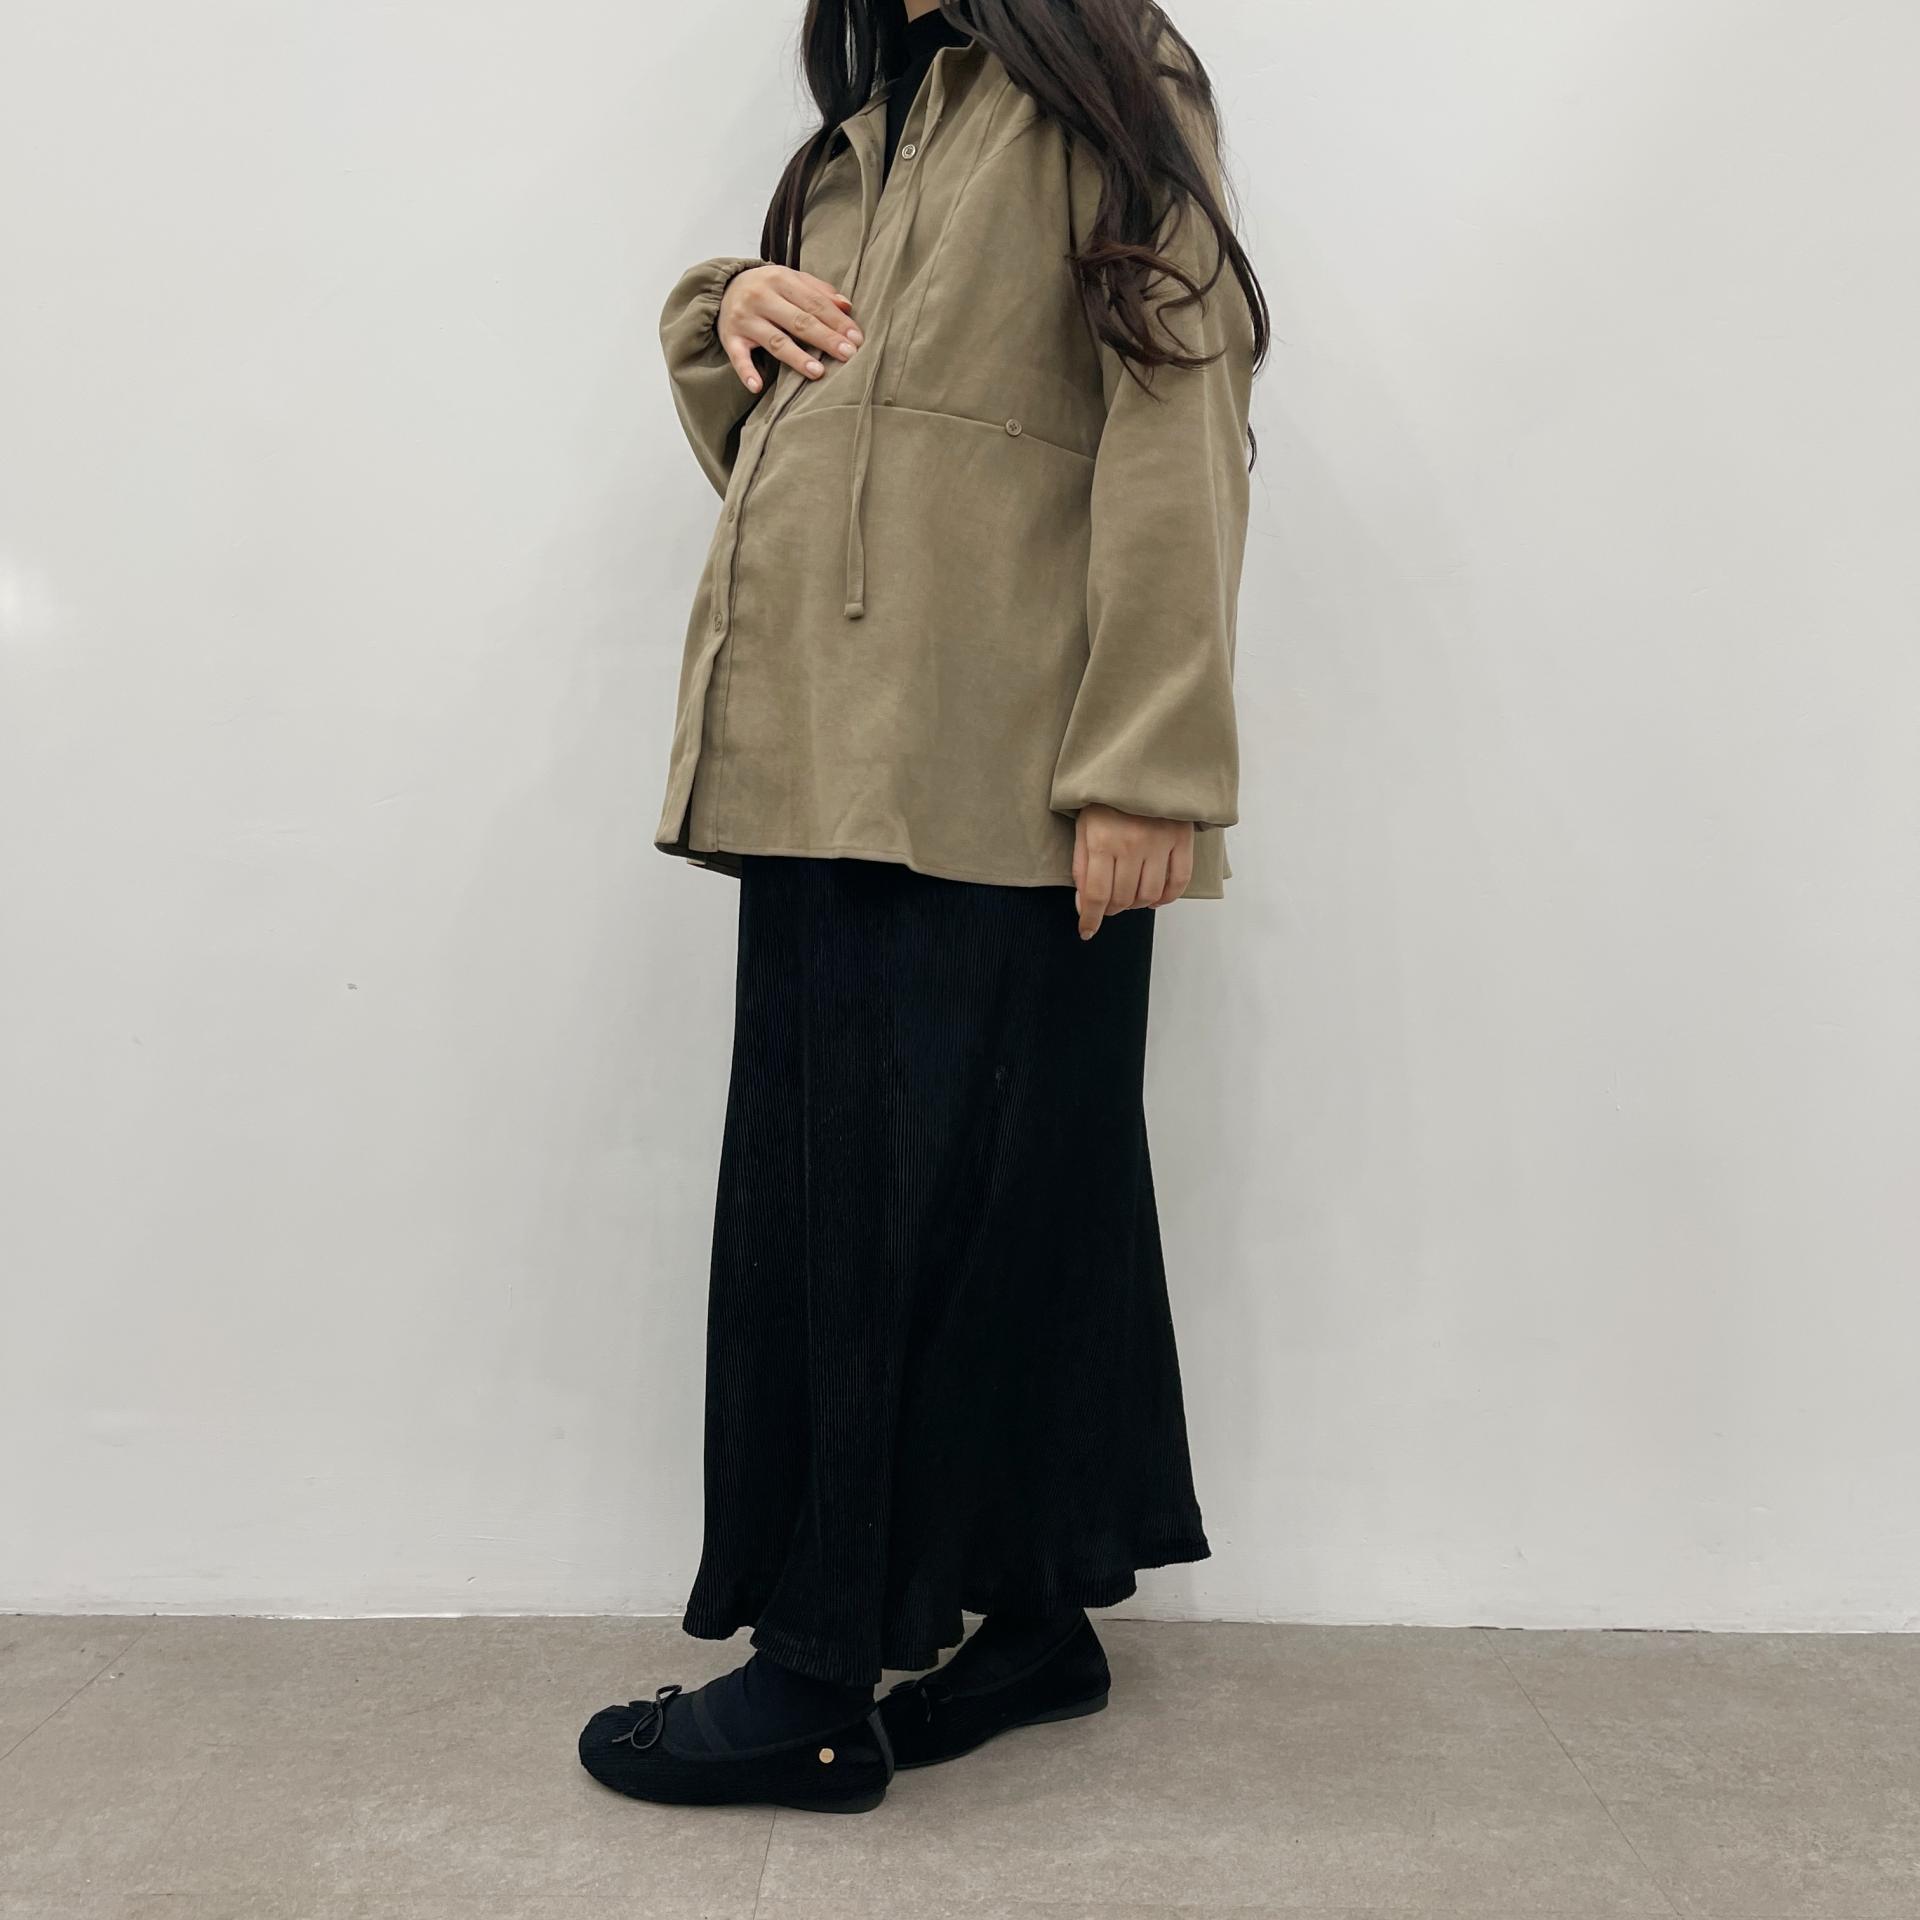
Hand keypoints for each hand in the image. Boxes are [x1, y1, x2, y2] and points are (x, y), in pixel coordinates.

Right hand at [719, 265, 861, 393]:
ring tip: (818, 372)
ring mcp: (745, 319)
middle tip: (848, 355)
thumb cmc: (767, 287)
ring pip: (775, 340)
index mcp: (780, 279)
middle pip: (799, 321)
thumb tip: (847, 305)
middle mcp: (761, 297)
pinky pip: (738, 357)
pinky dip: (746, 372)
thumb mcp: (791, 279)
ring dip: (796, 357)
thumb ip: (818, 291)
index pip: (814, 303)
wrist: (723, 288)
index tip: (856, 339)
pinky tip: (757, 386)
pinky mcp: (730, 338)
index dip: (837, 321)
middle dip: (825, 339)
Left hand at [1072, 805, 1195, 938]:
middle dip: (1112, 910)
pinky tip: (1154, 899)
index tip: (1087, 931)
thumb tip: (1083, 904)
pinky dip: (1166, 897)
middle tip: (1108, 905)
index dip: (1090, 919)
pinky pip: (1178, 881)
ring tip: (1130, 898)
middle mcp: (1131, 845)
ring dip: (1137, 904)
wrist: (1142, 762)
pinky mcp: (1182, 839)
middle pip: (1123, 899)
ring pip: (1149, 895)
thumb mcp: (1083, 826)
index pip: (1096, 895)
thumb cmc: (1106, 796)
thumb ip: (1081, 866)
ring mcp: (1159, 843)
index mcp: (1101, 840)